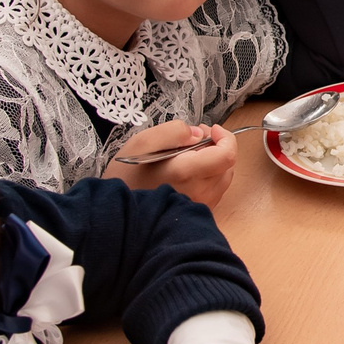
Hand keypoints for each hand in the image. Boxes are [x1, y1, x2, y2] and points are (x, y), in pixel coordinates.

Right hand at [111, 122, 235, 205]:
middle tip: (195, 138)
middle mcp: (198, 192)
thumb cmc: (125, 176)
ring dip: (214, 162)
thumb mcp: (141, 142)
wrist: (115, 212)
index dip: (225, 138)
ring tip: (190, 154)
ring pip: (223, 178)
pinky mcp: (197, 213)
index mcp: (185, 172)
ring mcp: (199, 205)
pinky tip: (189, 172)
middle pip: (228, 165)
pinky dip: (209, 176)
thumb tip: (198, 135)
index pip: (226, 155)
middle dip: (217, 146)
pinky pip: (215, 191)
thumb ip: (173, 131)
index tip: (211, 130)